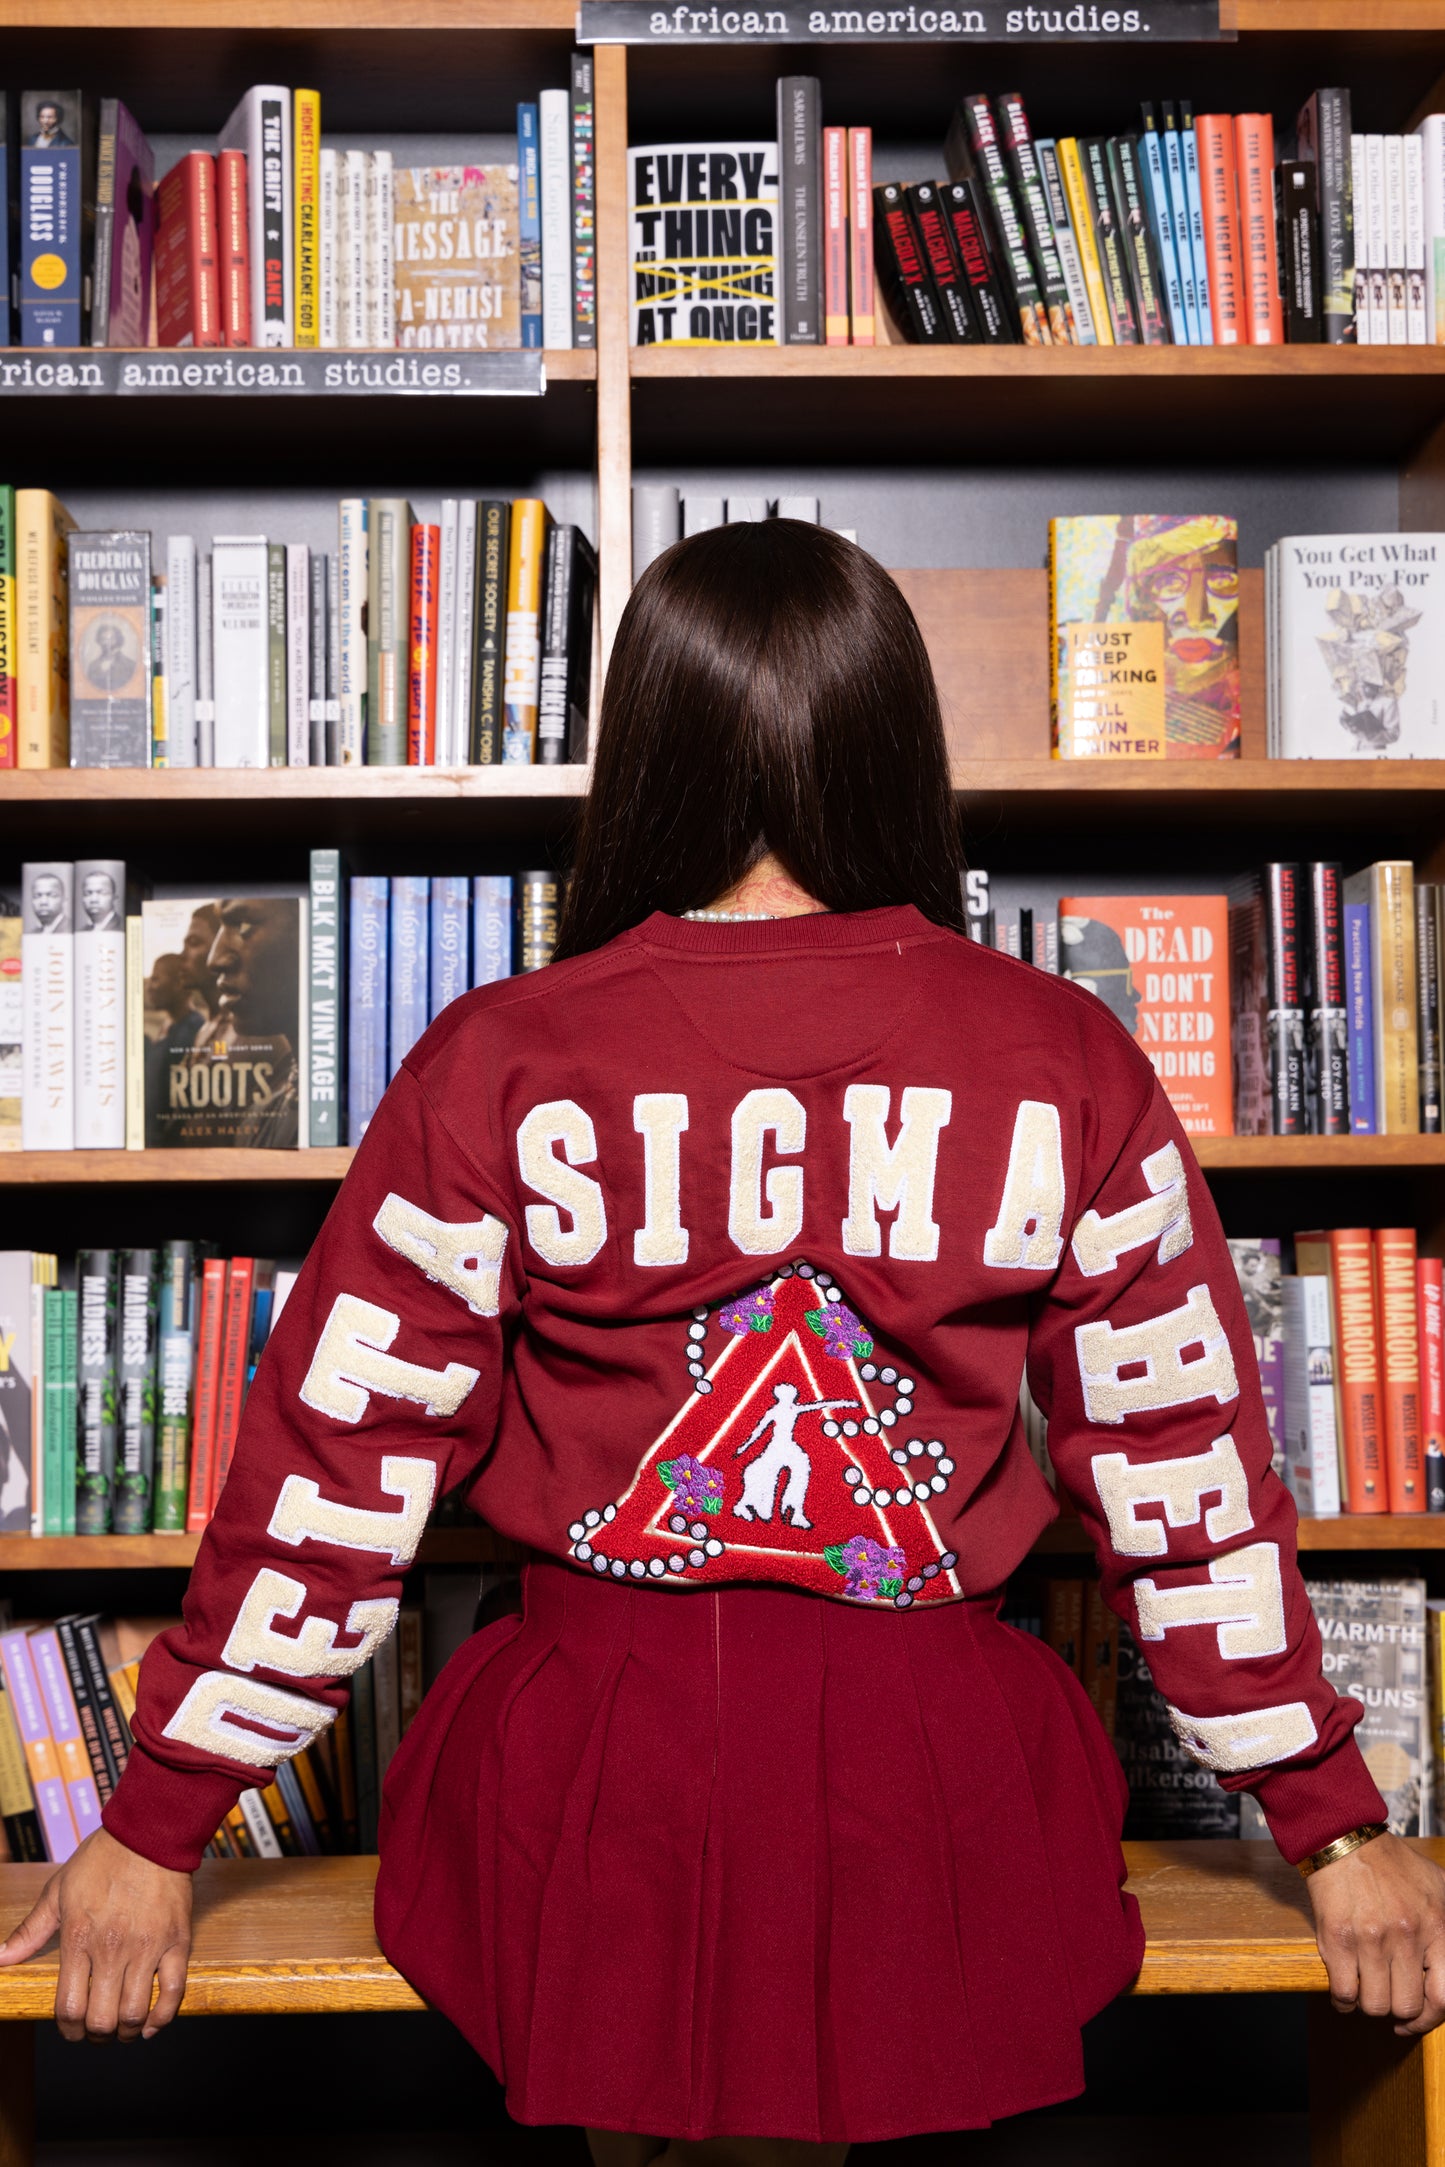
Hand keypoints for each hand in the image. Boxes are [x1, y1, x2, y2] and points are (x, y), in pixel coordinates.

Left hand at [0, 1826, 191, 2041]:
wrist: (151, 1831)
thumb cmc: (102, 1858)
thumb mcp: (57, 1890)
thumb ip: (30, 1930)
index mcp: (78, 1939)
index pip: (68, 2008)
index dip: (68, 2030)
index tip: (71, 2030)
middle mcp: (112, 1949)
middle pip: (102, 2019)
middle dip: (96, 2035)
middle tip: (97, 2031)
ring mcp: (147, 1947)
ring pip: (136, 2012)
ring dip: (127, 2031)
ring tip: (123, 2028)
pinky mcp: (177, 1941)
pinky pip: (174, 1991)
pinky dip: (163, 2016)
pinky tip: (152, 2024)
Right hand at [1307, 1831, 1444, 2036]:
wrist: (1345, 1839)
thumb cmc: (1392, 1864)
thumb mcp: (1440, 1887)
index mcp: (1436, 1926)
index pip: (1442, 1997)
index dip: (1429, 2018)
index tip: (1416, 2019)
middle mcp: (1406, 1937)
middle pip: (1405, 2006)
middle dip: (1397, 2008)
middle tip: (1388, 1996)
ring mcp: (1370, 1940)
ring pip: (1374, 2004)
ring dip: (1369, 2002)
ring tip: (1367, 1987)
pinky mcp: (1337, 1939)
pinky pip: (1343, 1993)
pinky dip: (1343, 2000)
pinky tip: (1346, 1991)